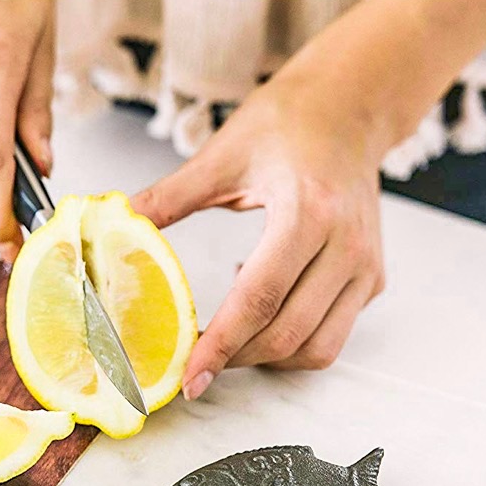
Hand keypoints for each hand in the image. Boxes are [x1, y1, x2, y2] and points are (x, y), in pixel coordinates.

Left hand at [132, 59, 386, 399]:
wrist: (349, 108)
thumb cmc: (286, 124)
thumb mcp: (220, 156)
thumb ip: (165, 199)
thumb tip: (113, 226)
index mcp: (307, 212)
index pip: (258, 298)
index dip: (219, 345)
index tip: (189, 377)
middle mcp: (346, 246)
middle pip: (286, 334)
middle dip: (235, 358)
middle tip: (194, 360)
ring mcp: (365, 266)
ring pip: (316, 348)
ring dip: (266, 356)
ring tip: (231, 330)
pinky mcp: (372, 278)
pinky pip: (332, 334)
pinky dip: (293, 339)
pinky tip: (266, 303)